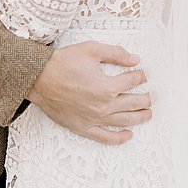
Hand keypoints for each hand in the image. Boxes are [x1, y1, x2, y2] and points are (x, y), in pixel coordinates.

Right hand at [26, 41, 149, 144]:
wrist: (38, 78)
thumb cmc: (62, 63)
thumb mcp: (90, 50)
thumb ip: (115, 53)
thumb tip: (134, 59)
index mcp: (107, 87)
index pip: (132, 81)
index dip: (140, 76)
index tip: (141, 74)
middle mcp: (104, 106)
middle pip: (134, 103)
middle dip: (145, 98)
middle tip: (149, 95)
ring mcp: (94, 118)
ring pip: (125, 121)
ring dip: (140, 117)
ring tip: (148, 113)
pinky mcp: (83, 127)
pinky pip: (105, 137)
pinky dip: (119, 138)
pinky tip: (128, 134)